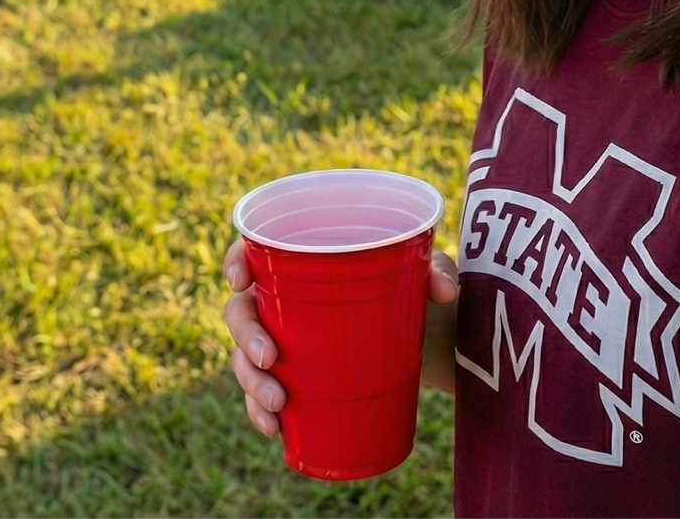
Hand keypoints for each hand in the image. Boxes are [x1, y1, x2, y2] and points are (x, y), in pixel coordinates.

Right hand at [223, 237, 458, 436]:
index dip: (236, 260)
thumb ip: (436, 270)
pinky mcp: (296, 376)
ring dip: (252, 384)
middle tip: (270, 358)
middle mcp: (285, 301)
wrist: (425, 333)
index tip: (239, 280)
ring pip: (246, 359)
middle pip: (242, 312)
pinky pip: (263, 395)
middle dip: (245, 338)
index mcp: (305, 261)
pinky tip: (274, 428)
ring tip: (279, 404)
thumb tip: (443, 290)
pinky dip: (261, 413)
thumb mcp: (427, 271)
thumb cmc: (413, 286)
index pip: (254, 252)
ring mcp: (285, 340)